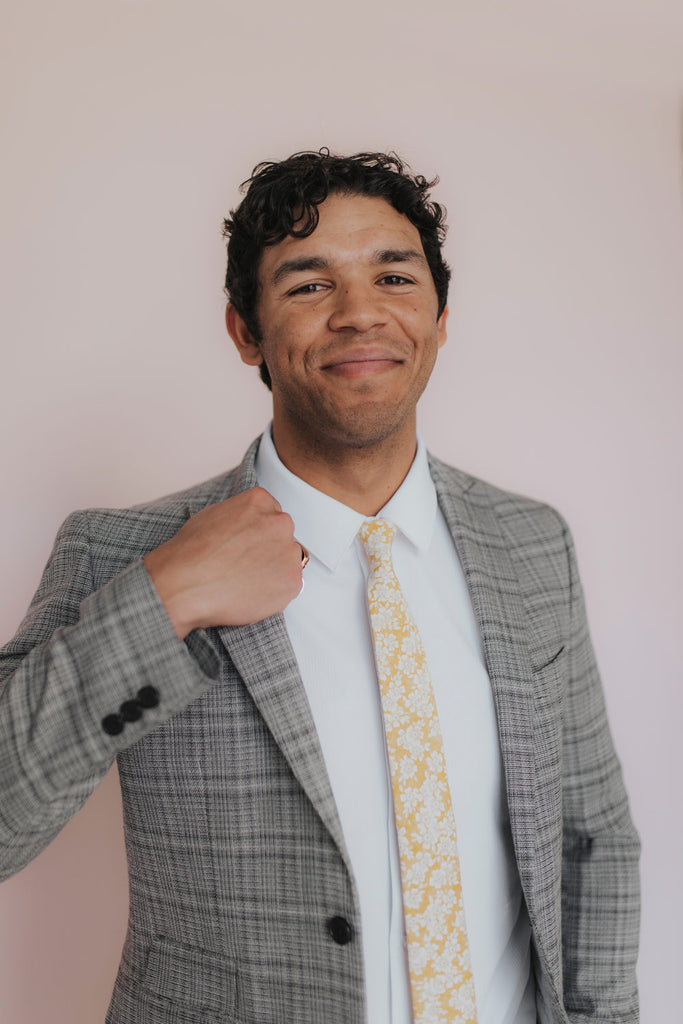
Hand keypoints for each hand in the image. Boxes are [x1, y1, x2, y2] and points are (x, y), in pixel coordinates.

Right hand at [143, 487, 302, 637]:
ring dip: (274, 570)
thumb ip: (242, 515)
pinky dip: (274, 593)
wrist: (185, 584)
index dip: (258, 533)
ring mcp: (289, 553)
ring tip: (245, 582)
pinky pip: (289, 587)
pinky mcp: (292, 582)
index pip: (271, 514)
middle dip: (269, 549)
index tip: (245, 546)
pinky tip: (250, 595)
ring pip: (288, 561)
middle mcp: (281, 522)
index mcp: (261, 501)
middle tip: (244, 566)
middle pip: (283, 536)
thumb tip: (250, 525)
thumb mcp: (214, 514)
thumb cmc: (191, 551)